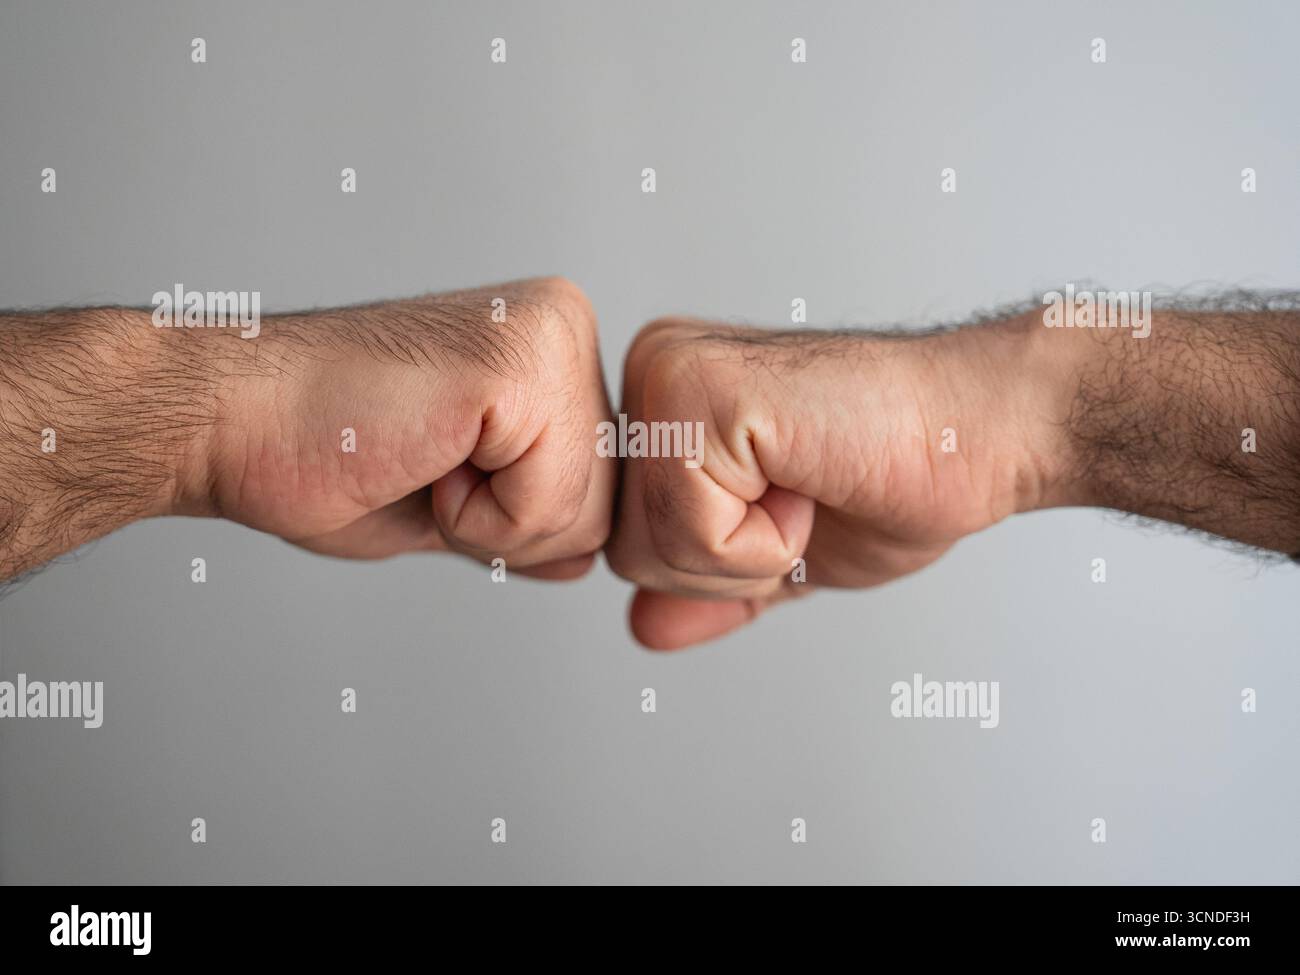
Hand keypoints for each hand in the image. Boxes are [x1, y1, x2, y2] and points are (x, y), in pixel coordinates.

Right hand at [187, 276, 615, 578]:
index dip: (514, 522)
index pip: (602, 490)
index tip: (433, 465)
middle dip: (511, 527)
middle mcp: (565, 325)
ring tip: (420, 455)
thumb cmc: (321, 451)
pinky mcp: (522, 367)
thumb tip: (589, 556)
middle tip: (422, 464)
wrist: (232, 417)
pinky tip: (420, 454)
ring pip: (586, 514)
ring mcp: (550, 338)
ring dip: (489, 523)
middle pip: (606, 506)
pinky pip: (547, 504)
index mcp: (551, 346)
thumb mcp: (454, 500)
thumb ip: (529, 516)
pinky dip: (473, 518)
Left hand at [605, 314, 1066, 647]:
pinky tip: (810, 476)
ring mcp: (664, 375)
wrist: (977, 434)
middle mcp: (650, 374)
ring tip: (809, 483)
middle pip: (626, 555)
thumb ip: (710, 587)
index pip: (627, 545)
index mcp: (664, 403)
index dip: (718, 566)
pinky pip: (690, 532)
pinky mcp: (696, 392)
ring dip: (752, 553)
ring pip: (650, 551)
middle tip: (806, 496)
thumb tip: (641, 631)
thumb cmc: (898, 476)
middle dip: (727, 567)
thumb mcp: (784, 554)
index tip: (793, 502)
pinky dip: (767, 540)